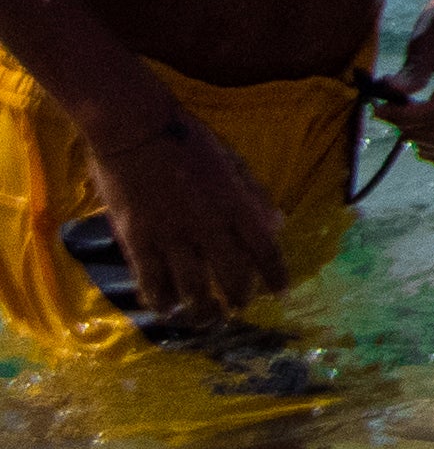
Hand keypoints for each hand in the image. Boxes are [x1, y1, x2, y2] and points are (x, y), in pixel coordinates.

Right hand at [81, 107, 287, 320]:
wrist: (137, 130)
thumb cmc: (189, 141)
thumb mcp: (233, 162)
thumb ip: (255, 196)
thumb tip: (278, 226)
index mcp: (237, 204)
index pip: (265, 249)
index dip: (276, 274)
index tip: (281, 293)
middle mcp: (209, 226)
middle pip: (232, 275)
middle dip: (239, 298)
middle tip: (239, 309)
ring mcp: (173, 236)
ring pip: (193, 287)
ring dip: (203, 309)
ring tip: (207, 319)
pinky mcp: (139, 241)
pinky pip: (152, 281)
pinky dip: (161, 300)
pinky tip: (167, 309)